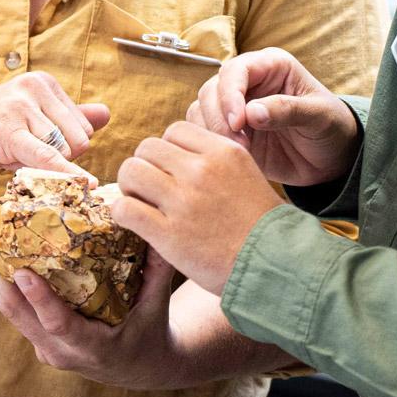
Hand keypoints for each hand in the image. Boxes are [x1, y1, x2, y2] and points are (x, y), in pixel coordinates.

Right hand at [0, 72, 110, 184]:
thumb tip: (107, 114)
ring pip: (63, 151)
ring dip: (38, 166)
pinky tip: (84, 185)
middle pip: (79, 140)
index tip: (28, 144)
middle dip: (54, 158)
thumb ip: (68, 116)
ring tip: (4, 154)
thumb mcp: (26, 119)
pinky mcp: (6, 132)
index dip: (60, 147)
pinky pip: (47, 157)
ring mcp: (20, 108)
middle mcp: (35, 87)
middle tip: (16, 153)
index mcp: (43, 82)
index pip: (83, 127)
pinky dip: (66, 174)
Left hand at [0, 249, 198, 388]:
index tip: (23, 272)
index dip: (39, 299)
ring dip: (0, 277)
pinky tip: (6, 254)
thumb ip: (157, 269)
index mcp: (92, 348)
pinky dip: (9, 284)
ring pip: (12, 312)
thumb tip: (157, 226)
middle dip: (3, 277)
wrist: (139, 367)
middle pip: (21, 316)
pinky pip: (17, 312)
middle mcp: (62, 352)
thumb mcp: (157, 305)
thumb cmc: (149, 333)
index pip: (59, 325)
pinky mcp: (39, 341)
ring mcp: (46, 348)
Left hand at [113, 121, 284, 294]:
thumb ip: (215, 158)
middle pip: (147, 147)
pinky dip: (122, 213)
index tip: (171, 170)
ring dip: (129, 187)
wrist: (273, 265)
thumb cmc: (259, 224)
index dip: (167, 150)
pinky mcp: (168, 234)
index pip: (174, 130)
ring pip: (130, 171)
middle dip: (145, 166)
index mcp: (222, 151)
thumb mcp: (246, 173)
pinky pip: (125, 208)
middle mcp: (201, 170)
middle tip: (150, 188)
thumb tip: (179, 152)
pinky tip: (133, 222)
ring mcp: (183, 201)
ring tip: (140, 203)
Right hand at [186, 48, 359, 186]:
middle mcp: (249, 82)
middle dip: (219, 117)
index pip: (237, 70)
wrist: (331, 158)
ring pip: (202, 109)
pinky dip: (210, 143)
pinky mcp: (229, 131)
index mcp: (271, 65)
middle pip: (212, 89)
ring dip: (212, 131)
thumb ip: (288, 110)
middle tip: (239, 144)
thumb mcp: (319, 116)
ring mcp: (236, 107)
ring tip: (240, 151)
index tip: (238, 122)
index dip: (231, 94)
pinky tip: (232, 156)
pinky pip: (204, 131)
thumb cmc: (331, 127)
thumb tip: (252, 112)